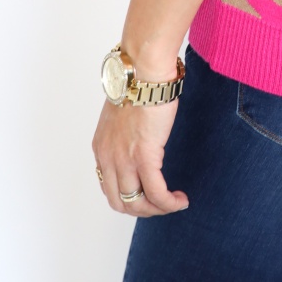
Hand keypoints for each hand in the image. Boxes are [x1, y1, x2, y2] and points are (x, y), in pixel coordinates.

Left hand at [92, 94, 188, 216]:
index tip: (146, 194)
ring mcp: (124, 160)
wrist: (142, 71)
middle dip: (142, 210)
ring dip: (157, 210)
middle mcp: (108, 158)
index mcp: (101, 148)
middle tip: (161, 205)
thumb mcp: (122, 114)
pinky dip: (168, 202)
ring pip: (137, 203)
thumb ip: (125, 133)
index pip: (109, 187)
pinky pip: (156, 192)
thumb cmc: (137, 84)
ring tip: (173, 203)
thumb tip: (140, 139)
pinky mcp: (144, 156)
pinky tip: (180, 200)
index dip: (129, 197)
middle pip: (120, 203)